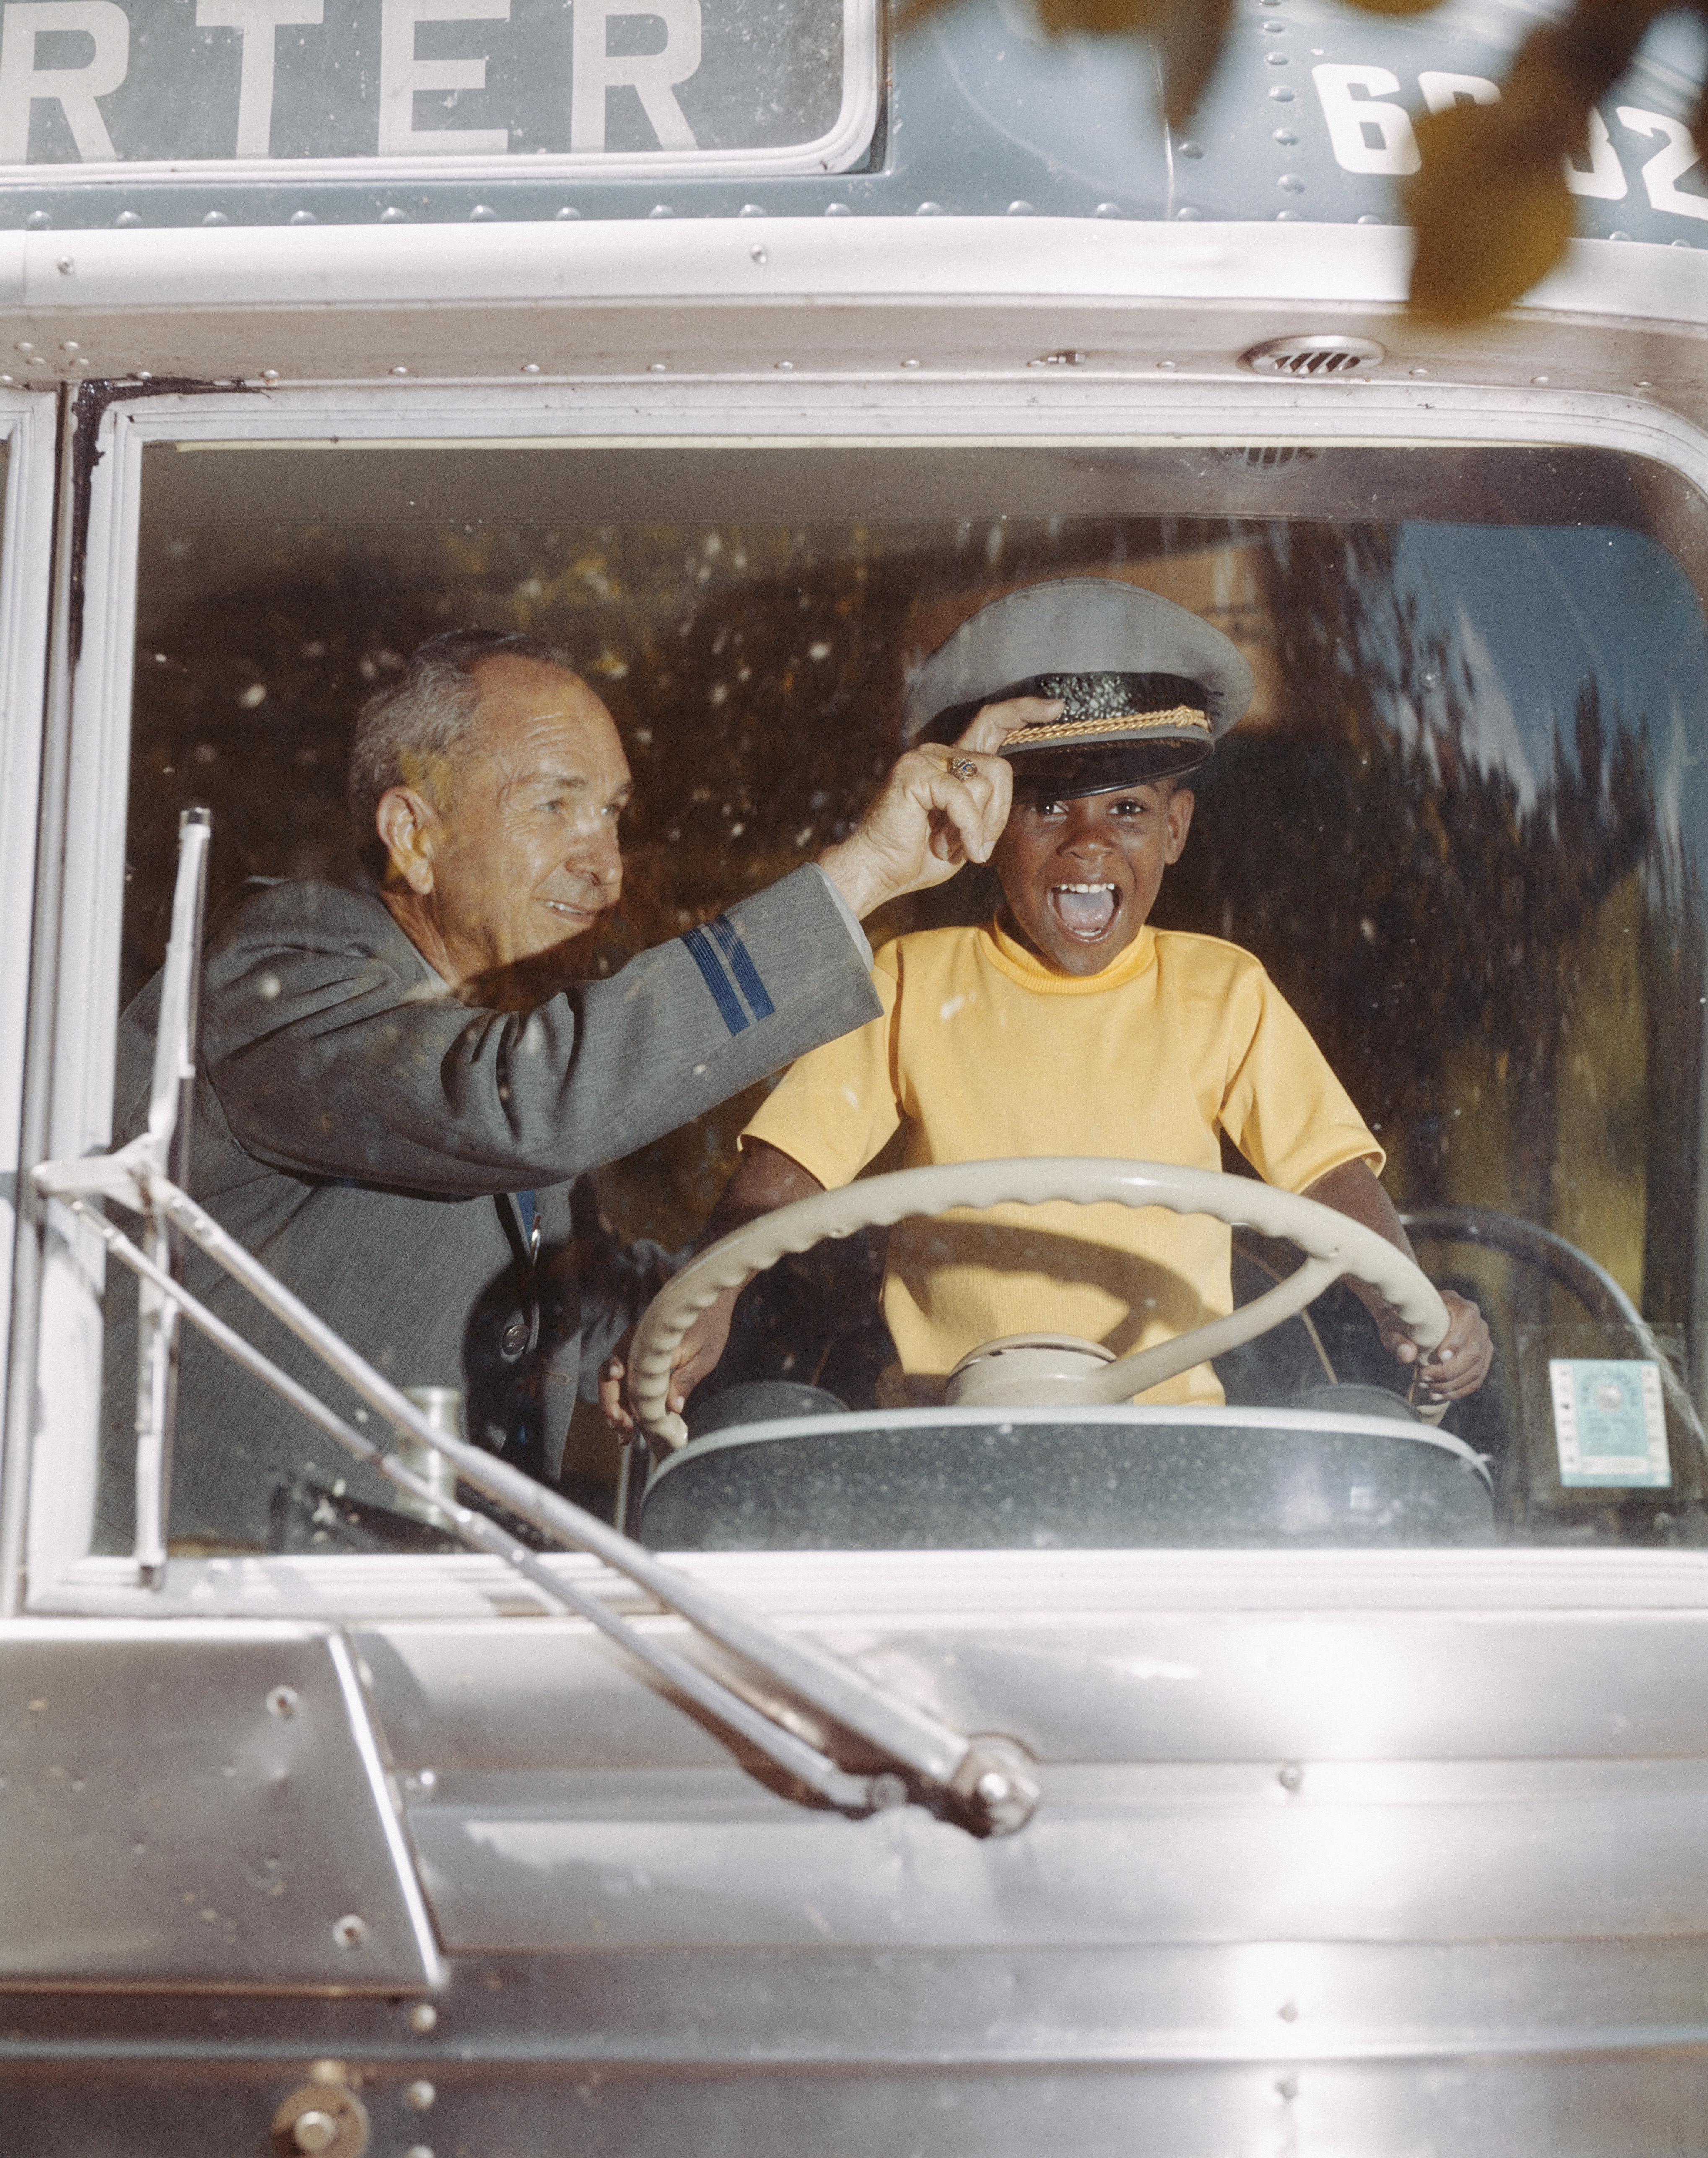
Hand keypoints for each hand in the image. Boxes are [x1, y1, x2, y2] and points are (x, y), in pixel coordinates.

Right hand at [596, 1289, 741, 1447]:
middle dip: (610, 1399)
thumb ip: (687, 1378)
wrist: (711, 1308)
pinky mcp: (639, 1368)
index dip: (615, 1366)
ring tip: (623, 1434)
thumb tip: (673, 1407)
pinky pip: (625, 1387)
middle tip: (619, 1424)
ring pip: (614, 1383)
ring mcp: (636, 1357)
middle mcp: (637, 1345)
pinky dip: (624, 1407)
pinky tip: (627, 1427)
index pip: (625, 1349)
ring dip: (615, 1407)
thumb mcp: (705, 1355)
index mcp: (651, 1337)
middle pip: (610, 1370)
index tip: (615, 1379)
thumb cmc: (710, 1328)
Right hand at [817, 696, 1060, 917]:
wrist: (877, 871)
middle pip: (1000, 766)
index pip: (993, 723)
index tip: (1057, 707)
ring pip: (986, 782)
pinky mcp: (914, 772)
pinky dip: (968, 830)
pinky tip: (958, 850)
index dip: (1025, 711)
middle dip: (1000, 812)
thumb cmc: (918, 856)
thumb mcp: (967, 832)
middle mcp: (939, 752)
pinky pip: (963, 797)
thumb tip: (1013, 798)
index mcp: (953, 762)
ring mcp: (925, 758)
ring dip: (981, 825)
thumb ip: (987, 808)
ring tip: (955, 845)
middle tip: (980, 846)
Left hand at [1379, 1287, 1492, 1401]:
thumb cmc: (1401, 1326)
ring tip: (1428, 1389)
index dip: (1456, 1339)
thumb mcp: (1392, 1329)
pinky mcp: (1482, 1357)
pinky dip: (1458, 1391)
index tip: (1439, 1357)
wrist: (1411, 1330)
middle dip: (1449, 1370)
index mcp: (1454, 1302)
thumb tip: (1407, 1355)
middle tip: (1423, 1377)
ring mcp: (1482, 1339)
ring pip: (1476, 1368)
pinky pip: (1476, 1379)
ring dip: (1452, 1384)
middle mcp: (1475, 1319)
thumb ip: (1396, 1340)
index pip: (1466, 1317)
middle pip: (1474, 1350)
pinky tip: (1438, 1395)